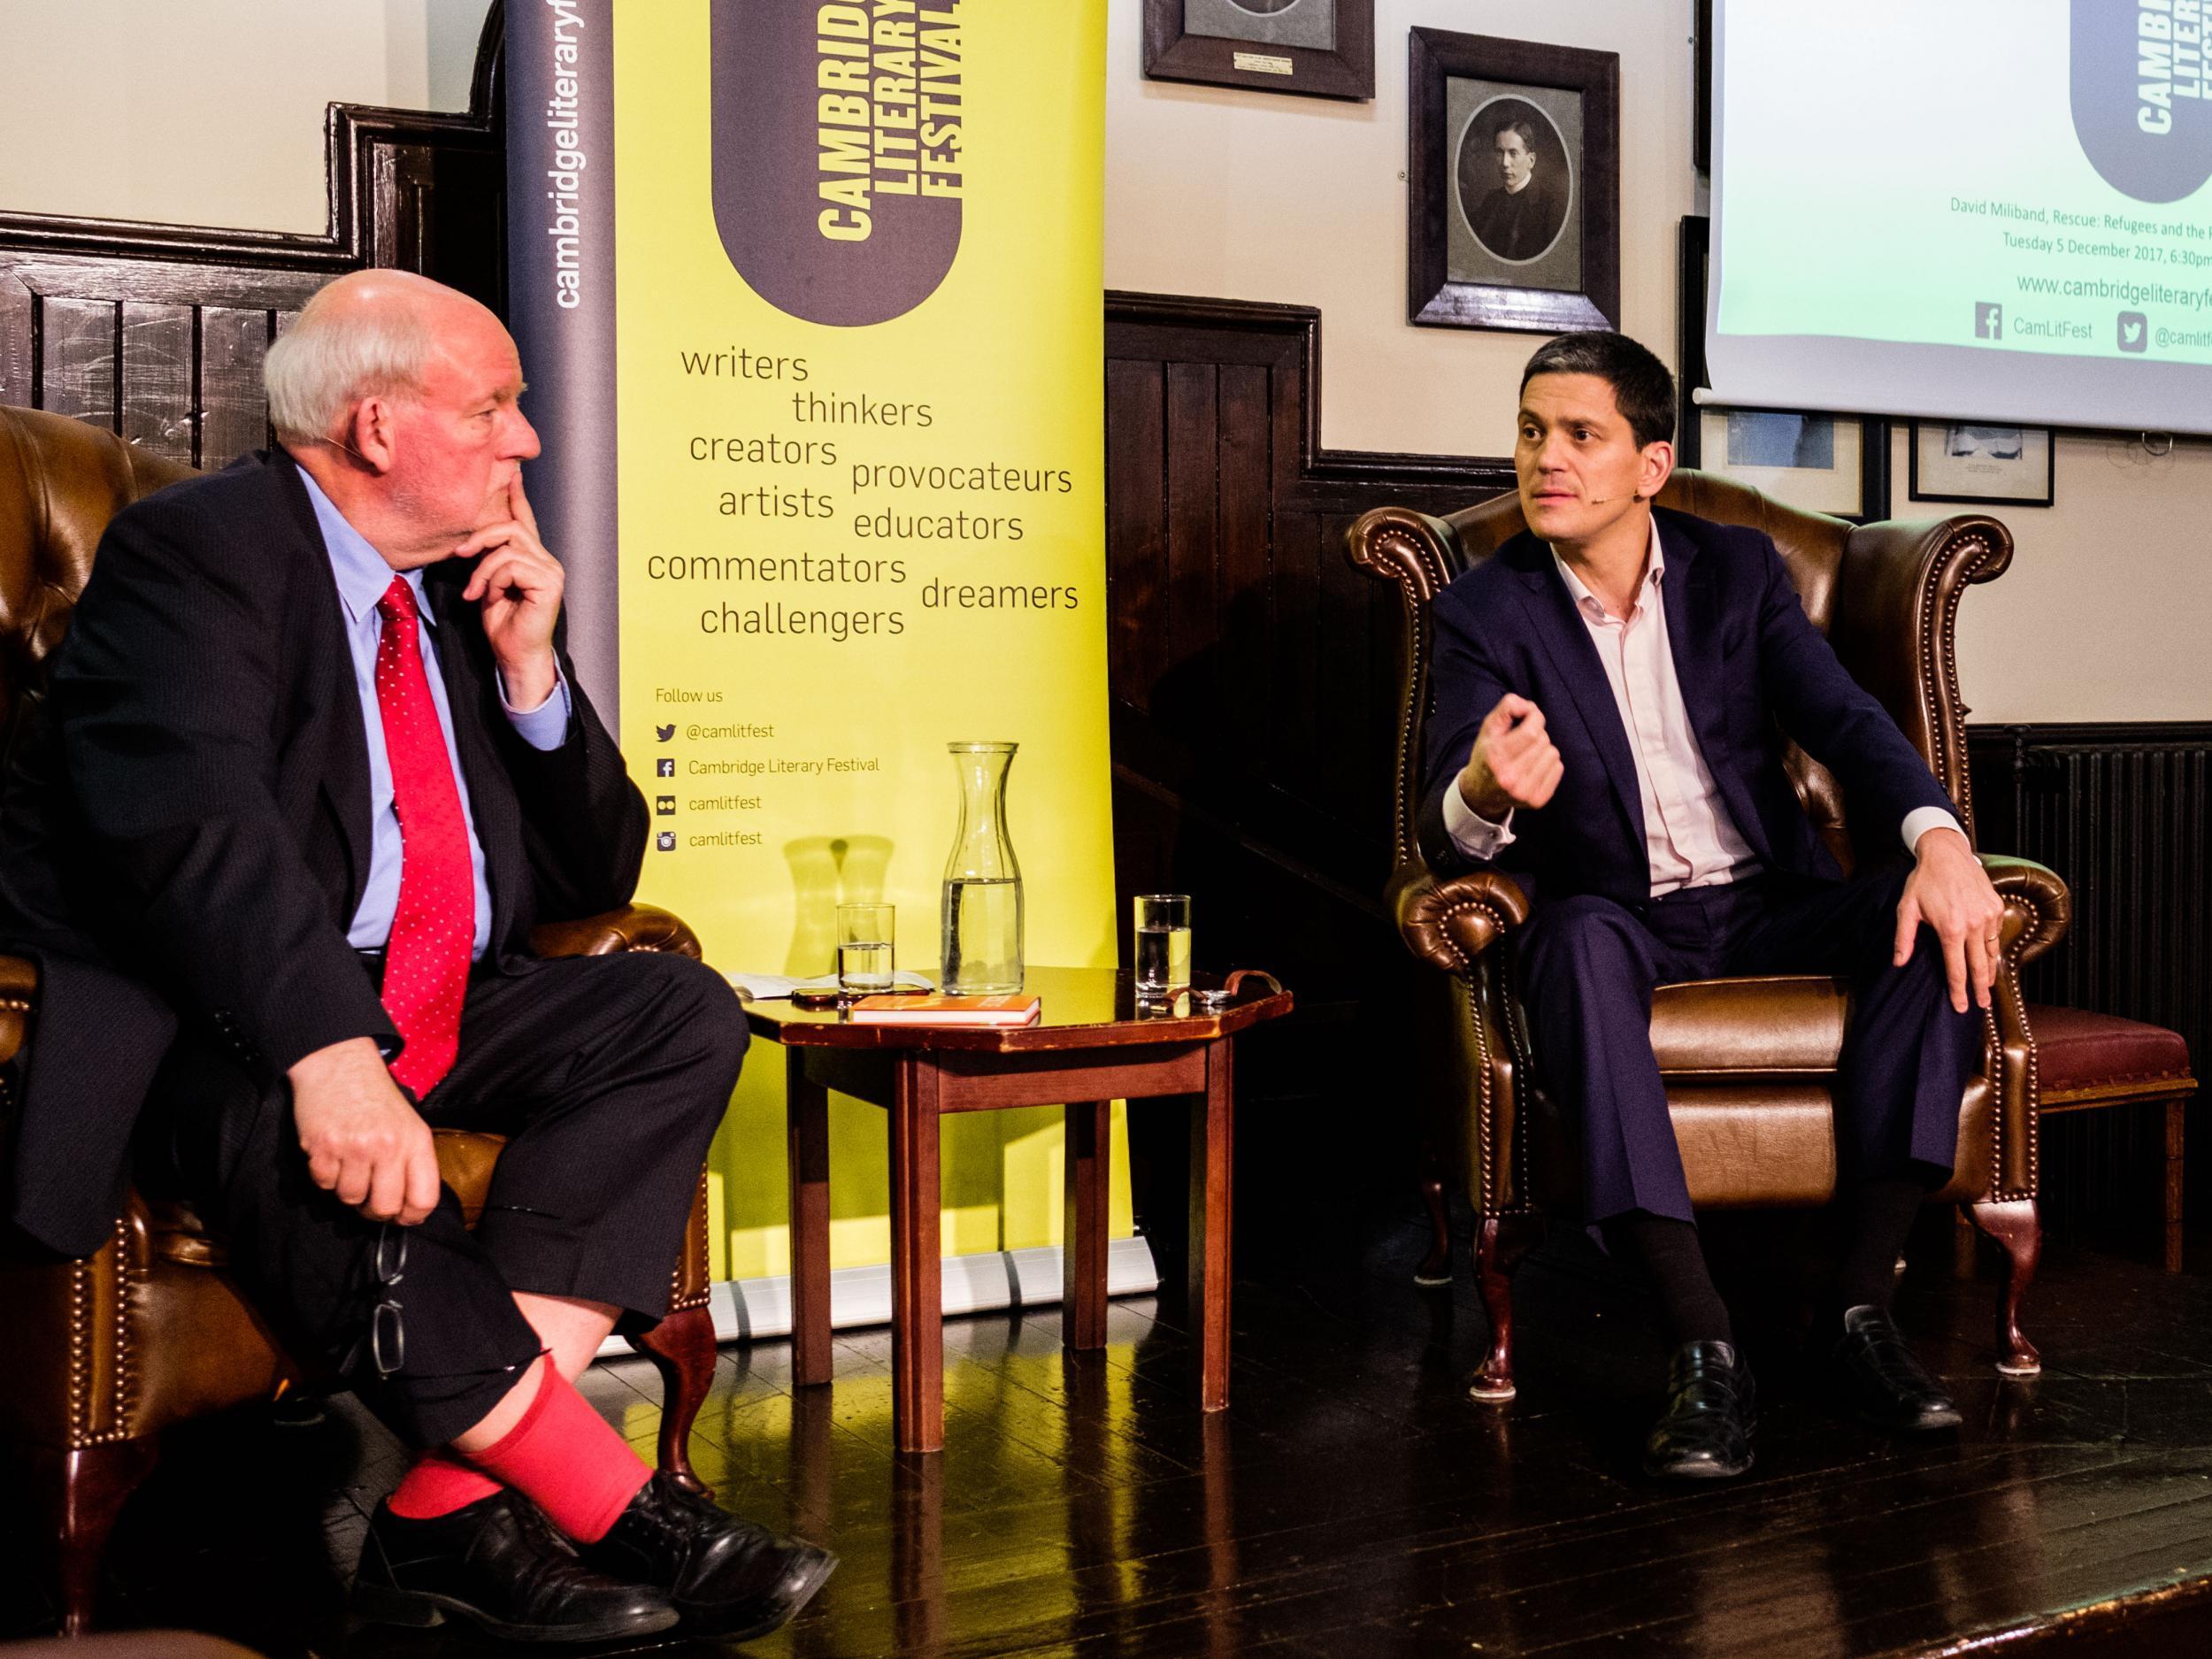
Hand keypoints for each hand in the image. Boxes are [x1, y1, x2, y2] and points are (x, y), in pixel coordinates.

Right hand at [289, 1036, 440, 1224]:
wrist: (339, 1064)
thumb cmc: (376, 1099)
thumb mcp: (409, 1124)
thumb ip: (412, 1163)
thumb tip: (409, 1208)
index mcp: (416, 1141)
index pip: (424, 1199)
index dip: (412, 1216)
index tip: (402, 1217)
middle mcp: (388, 1146)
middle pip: (384, 1208)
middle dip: (374, 1210)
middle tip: (369, 1197)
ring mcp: (355, 1148)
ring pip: (350, 1199)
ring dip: (347, 1189)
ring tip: (349, 1165)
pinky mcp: (323, 1148)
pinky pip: (324, 1185)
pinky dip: (325, 1177)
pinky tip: (332, 1154)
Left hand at [458, 475, 562, 707]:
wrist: (515, 655)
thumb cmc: (503, 625)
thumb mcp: (489, 584)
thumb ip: (490, 560)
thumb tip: (475, 541)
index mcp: (534, 560)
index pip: (525, 522)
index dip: (518, 498)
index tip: (512, 474)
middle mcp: (547, 561)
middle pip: (511, 528)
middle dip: (480, 538)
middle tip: (459, 555)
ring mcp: (551, 571)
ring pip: (507, 547)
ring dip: (483, 569)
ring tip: (476, 592)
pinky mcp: (549, 582)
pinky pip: (510, 565)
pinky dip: (493, 580)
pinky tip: (490, 598)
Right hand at [1456, 693, 1562, 820]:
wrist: (1481, 793)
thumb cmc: (1487, 754)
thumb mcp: (1488, 728)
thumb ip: (1507, 708)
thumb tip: (1529, 707)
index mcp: (1495, 757)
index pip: (1532, 732)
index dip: (1535, 718)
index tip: (1529, 716)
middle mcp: (1509, 777)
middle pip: (1543, 741)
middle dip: (1537, 734)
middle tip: (1523, 741)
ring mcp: (1524, 792)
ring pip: (1553, 754)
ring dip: (1543, 750)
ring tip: (1527, 755)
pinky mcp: (1537, 801)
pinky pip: (1558, 768)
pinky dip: (1549, 764)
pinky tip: (1534, 767)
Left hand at [1893, 827, 2006, 1012]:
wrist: (1947, 854)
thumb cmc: (1923, 881)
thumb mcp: (1907, 909)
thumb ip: (1903, 938)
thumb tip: (1899, 963)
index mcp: (1950, 929)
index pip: (1957, 969)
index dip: (1959, 991)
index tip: (1962, 1007)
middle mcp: (1973, 925)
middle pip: (1979, 966)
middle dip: (1980, 989)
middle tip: (1982, 1006)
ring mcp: (1988, 916)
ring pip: (1991, 952)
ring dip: (1989, 971)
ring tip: (1986, 987)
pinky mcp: (1996, 907)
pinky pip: (1996, 934)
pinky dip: (1992, 948)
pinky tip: (1987, 957)